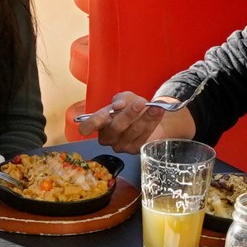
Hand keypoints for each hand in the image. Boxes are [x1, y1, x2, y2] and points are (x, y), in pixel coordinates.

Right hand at [72, 91, 189, 151]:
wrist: (150, 117)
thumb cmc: (133, 107)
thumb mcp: (126, 98)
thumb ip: (121, 99)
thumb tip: (117, 105)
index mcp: (100, 123)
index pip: (87, 127)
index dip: (91, 123)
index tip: (103, 115)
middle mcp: (108, 136)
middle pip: (115, 127)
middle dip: (129, 114)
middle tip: (140, 103)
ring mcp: (121, 145)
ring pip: (133, 131)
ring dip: (145, 117)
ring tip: (155, 107)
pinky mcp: (134, 149)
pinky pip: (144, 135)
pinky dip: (153, 122)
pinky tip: (158, 112)